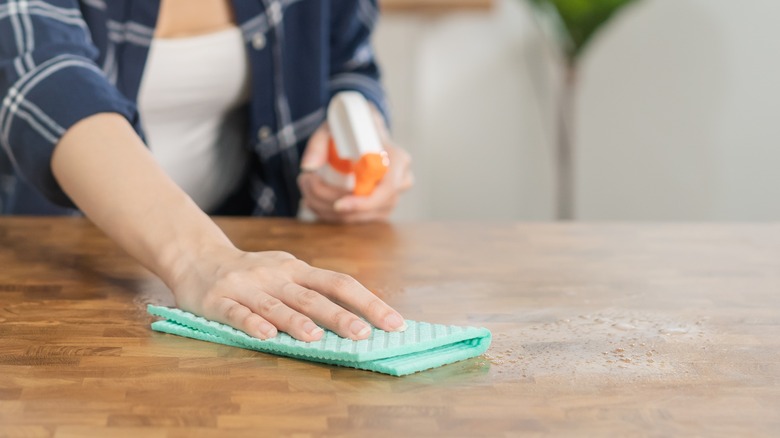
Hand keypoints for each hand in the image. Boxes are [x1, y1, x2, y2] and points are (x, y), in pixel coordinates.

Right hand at [170, 245, 406, 341]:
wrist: (197, 257)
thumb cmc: (253, 273)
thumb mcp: (286, 274)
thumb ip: (314, 293)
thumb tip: (358, 320)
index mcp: (298, 270)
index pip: (339, 283)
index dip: (368, 302)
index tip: (394, 323)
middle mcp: (277, 276)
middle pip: (313, 297)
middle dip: (339, 316)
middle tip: (363, 334)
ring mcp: (248, 287)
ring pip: (276, 305)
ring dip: (297, 321)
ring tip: (316, 337)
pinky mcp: (219, 300)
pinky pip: (238, 313)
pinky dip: (252, 324)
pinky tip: (265, 336)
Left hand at [298, 114, 412, 222]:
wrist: (365, 133)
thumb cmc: (352, 129)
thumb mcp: (333, 128)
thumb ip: (318, 144)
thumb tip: (309, 167)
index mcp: (397, 159)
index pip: (387, 189)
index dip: (363, 202)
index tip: (338, 205)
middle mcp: (400, 181)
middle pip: (368, 207)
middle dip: (330, 201)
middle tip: (304, 181)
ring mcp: (392, 199)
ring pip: (357, 216)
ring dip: (324, 207)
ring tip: (305, 186)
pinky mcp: (380, 210)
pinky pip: (354, 219)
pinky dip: (329, 213)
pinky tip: (313, 199)